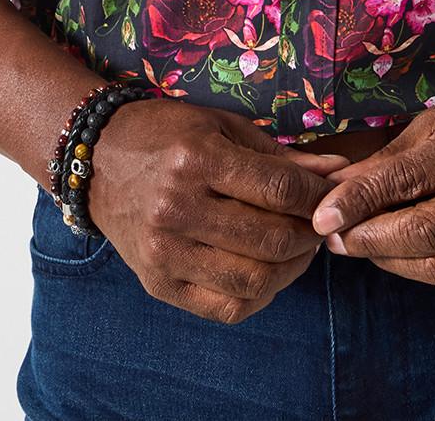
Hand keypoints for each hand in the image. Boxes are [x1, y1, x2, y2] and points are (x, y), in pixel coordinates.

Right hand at [86, 96, 351, 322]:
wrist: (97, 160)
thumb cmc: (167, 134)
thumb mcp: (223, 127)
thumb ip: (280, 155)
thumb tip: (336, 171)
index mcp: (196, 159)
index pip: (278, 189)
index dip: (317, 196)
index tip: (332, 195)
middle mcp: (177, 209)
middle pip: (271, 240)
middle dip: (310, 234)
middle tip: (320, 224)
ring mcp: (164, 253)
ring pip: (254, 280)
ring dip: (292, 269)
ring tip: (298, 248)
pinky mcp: (158, 284)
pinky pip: (226, 307)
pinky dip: (260, 295)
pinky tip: (268, 272)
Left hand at [308, 75, 434, 281]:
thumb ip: (393, 157)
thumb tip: (335, 187)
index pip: (413, 180)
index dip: (362, 202)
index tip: (322, 216)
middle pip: (430, 234)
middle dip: (372, 240)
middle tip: (334, 237)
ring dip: (392, 260)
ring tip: (360, 242)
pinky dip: (424, 262)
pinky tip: (400, 246)